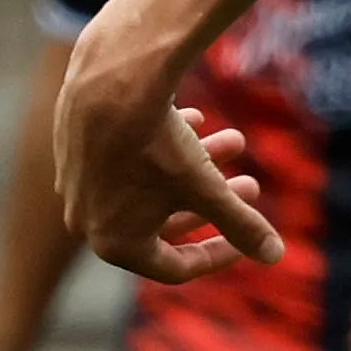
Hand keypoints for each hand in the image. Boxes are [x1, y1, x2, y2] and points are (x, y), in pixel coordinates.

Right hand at [53, 22, 282, 280]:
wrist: (108, 84)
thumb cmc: (156, 147)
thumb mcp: (206, 189)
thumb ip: (240, 224)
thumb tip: (275, 256)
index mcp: (115, 244)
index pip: (175, 267)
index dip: (219, 253)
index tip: (249, 237)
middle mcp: (87, 219)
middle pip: (164, 221)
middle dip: (215, 201)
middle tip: (252, 184)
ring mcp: (77, 181)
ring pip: (150, 181)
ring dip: (198, 164)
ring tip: (236, 140)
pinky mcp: (75, 144)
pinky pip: (126, 153)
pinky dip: (164, 142)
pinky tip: (195, 117)